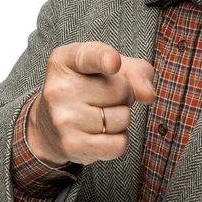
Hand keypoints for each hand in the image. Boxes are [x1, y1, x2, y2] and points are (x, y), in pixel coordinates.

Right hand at [26, 41, 155, 165]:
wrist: (52, 125)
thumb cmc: (90, 87)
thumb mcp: (111, 67)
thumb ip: (137, 71)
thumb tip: (148, 96)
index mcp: (65, 59)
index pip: (90, 56)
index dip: (105, 58)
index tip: (113, 62)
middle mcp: (59, 88)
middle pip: (121, 89)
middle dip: (123, 94)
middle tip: (102, 97)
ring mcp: (63, 119)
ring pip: (123, 117)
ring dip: (121, 117)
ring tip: (100, 114)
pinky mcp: (71, 146)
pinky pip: (118, 144)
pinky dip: (118, 140)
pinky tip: (100, 132)